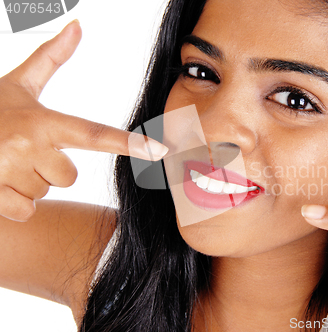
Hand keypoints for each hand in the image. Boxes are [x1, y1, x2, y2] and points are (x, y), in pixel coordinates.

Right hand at [0, 21, 167, 221]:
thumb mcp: (19, 85)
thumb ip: (51, 58)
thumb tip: (78, 25)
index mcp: (42, 120)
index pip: (93, 134)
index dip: (128, 143)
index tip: (159, 150)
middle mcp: (28, 145)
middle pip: (69, 176)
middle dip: (50, 168)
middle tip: (23, 151)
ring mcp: (8, 170)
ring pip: (45, 192)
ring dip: (28, 182)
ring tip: (6, 162)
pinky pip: (26, 210)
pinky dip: (13, 202)